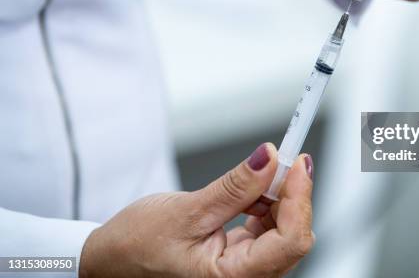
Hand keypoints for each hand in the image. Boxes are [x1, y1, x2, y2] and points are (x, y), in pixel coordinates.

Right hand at [79, 143, 314, 277]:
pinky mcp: (239, 256)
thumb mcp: (188, 210)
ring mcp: (243, 269)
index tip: (298, 163)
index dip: (300, 198)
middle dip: (290, 195)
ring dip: (277, 198)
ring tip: (257, 176)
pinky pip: (267, 229)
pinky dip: (265, 204)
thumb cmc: (135, 245)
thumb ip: (235, 187)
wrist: (112, 258)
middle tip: (280, 160)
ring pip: (283, 230)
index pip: (289, 241)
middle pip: (291, 236)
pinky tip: (250, 192)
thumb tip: (269, 159)